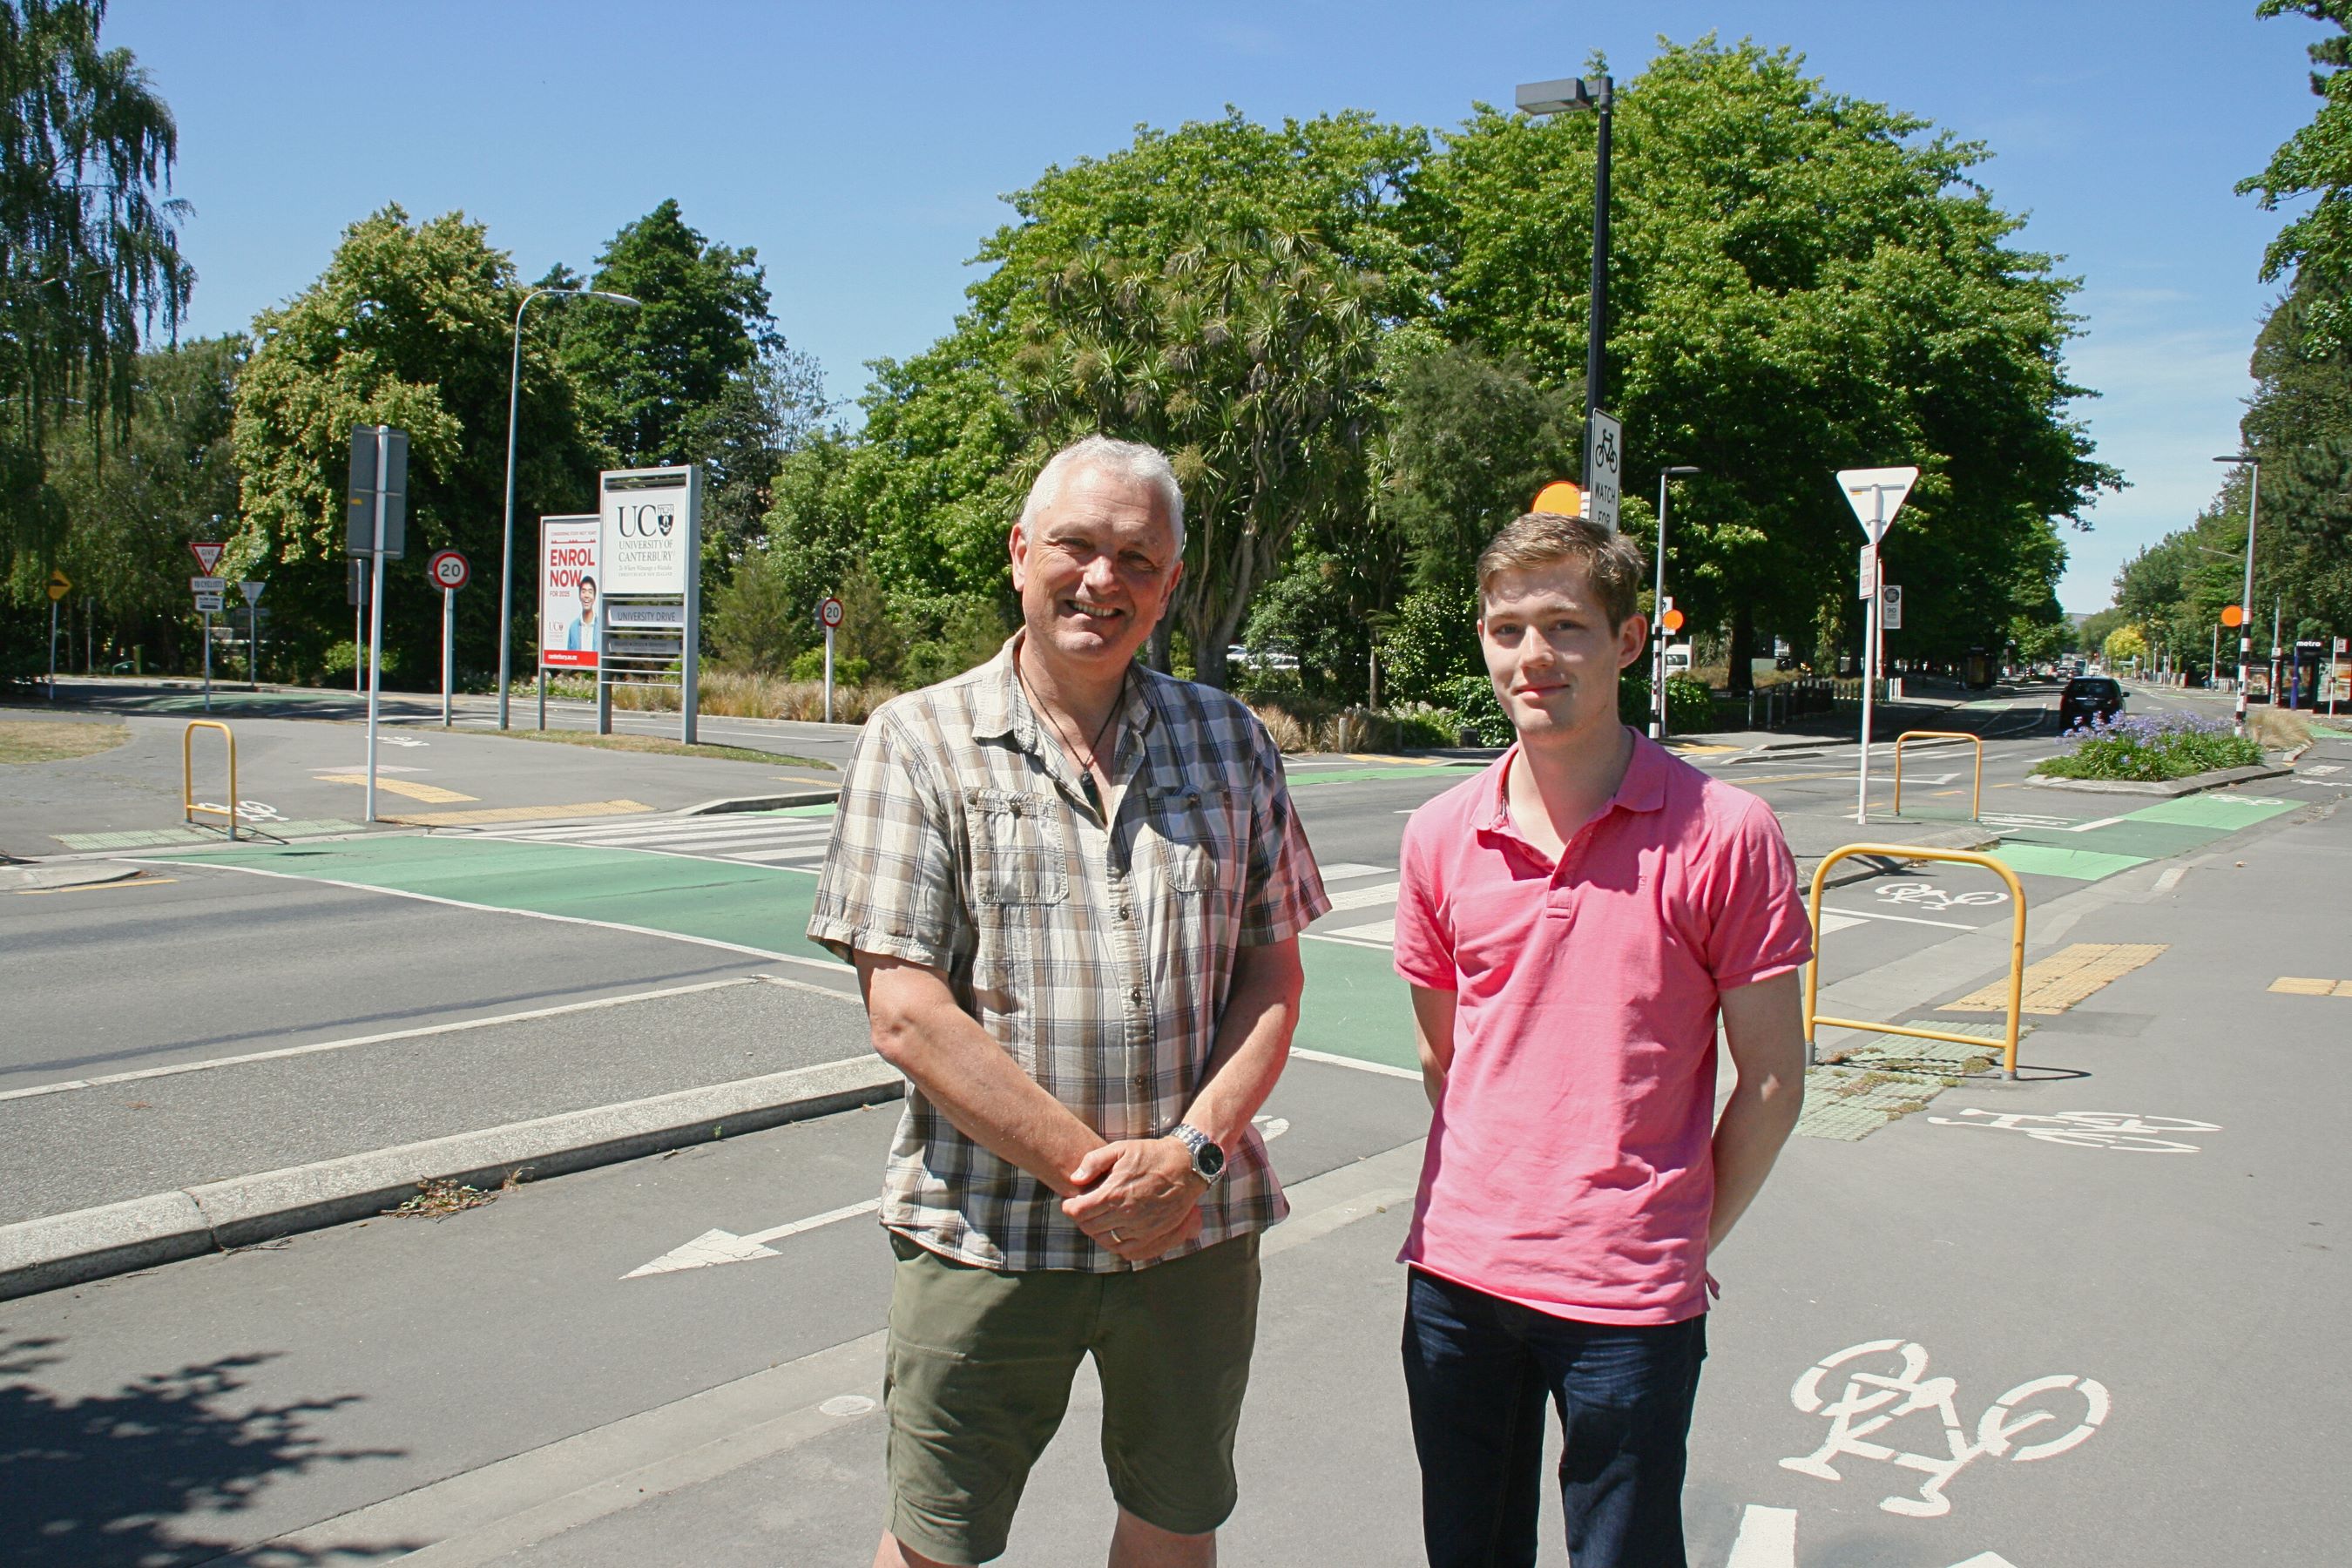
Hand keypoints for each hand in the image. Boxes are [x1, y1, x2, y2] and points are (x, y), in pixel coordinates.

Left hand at [1062, 1138, 1204, 1260]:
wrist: (1186, 1166)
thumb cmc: (1151, 1155)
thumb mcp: (1121, 1148)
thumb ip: (1093, 1162)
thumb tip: (1075, 1179)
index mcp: (1114, 1193)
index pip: (1079, 1212)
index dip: (1070, 1208)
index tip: (1070, 1203)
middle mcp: (1126, 1215)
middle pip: (1089, 1227)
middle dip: (1082, 1218)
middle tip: (1084, 1209)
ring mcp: (1140, 1228)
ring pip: (1105, 1240)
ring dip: (1097, 1231)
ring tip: (1098, 1219)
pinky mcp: (1152, 1235)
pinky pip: (1125, 1250)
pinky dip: (1115, 1244)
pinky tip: (1115, 1232)